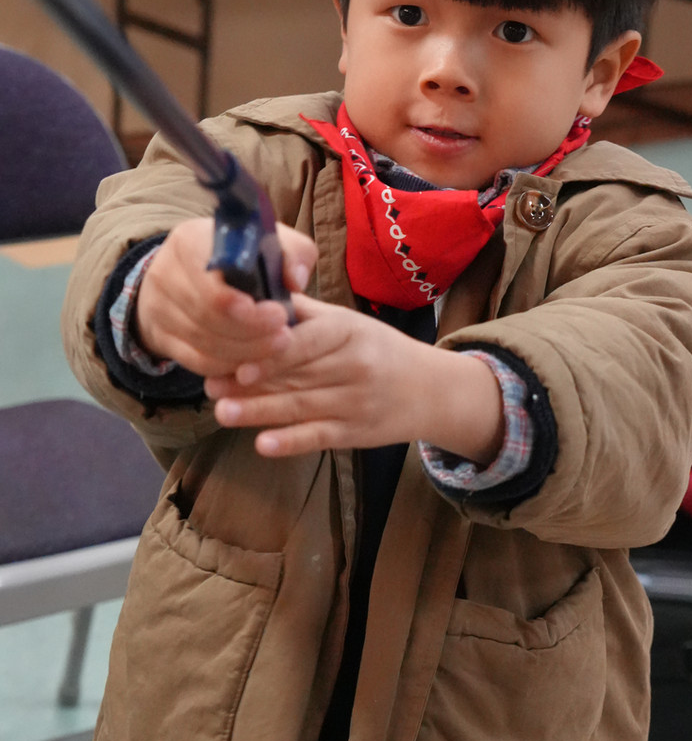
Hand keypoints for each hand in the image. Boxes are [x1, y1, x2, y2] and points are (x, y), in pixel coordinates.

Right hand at [135, 218, 316, 376]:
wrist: (192, 271)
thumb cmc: (241, 255)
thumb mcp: (269, 241)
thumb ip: (293, 252)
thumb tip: (295, 280)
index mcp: (190, 240)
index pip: (213, 285)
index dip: (246, 309)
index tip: (279, 315)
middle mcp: (165, 272)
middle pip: (208, 317)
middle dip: (253, 334)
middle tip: (285, 337)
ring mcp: (157, 307)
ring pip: (203, 343)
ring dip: (245, 352)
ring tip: (276, 346)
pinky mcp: (160, 335)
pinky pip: (196, 361)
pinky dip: (228, 365)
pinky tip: (252, 360)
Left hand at [204, 293, 504, 460]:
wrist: (430, 390)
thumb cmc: (378, 350)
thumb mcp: (349, 322)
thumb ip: (304, 313)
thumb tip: (255, 295)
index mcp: (349, 332)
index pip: (307, 341)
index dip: (272, 353)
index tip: (237, 360)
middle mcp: (354, 366)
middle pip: (297, 375)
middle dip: (251, 383)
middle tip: (211, 387)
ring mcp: (355, 402)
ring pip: (301, 407)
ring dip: (260, 412)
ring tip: (223, 413)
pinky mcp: (355, 433)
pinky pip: (319, 437)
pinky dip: (291, 442)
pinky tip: (262, 444)